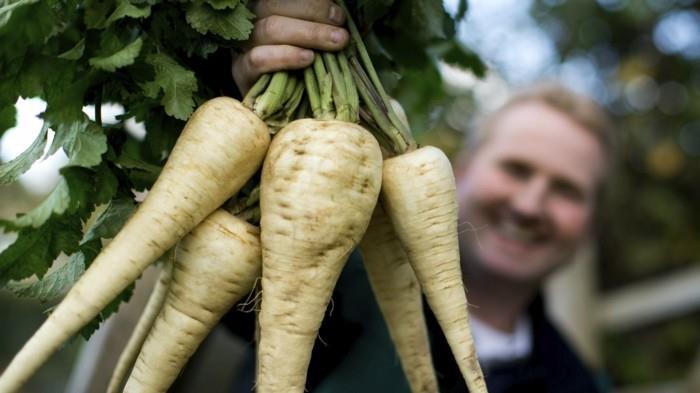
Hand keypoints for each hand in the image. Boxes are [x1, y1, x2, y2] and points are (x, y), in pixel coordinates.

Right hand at [232, 0, 349, 94]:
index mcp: (267, 12)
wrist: (288, 116)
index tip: (338, 16)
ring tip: (335, 43)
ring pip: (269, 29)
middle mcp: (251, 24)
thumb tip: (337, 12)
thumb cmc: (305, 75)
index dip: (310, 2)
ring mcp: (242, 48)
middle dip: (313, 13)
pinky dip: (285, 56)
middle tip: (341, 32)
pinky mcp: (240, 73)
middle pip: (273, 5)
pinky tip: (308, 59)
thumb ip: (318, 26)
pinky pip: (258, 59)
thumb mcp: (314, 45)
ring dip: (308, 33)